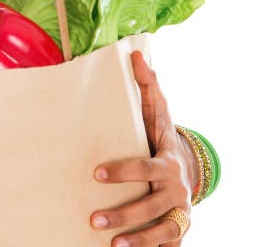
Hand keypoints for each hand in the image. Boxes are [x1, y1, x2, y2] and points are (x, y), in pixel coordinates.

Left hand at [89, 51, 193, 245]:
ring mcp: (179, 211)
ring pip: (160, 230)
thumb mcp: (156, 111)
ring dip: (136, 239)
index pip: (146, 167)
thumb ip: (146, 86)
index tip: (96, 174)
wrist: (187, 165)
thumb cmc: (160, 135)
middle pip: (150, 203)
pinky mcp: (178, 230)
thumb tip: (134, 53)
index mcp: (168, 160)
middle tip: (93, 217)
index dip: (123, 171)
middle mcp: (176, 188)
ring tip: (109, 243)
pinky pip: (168, 245)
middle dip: (123, 212)